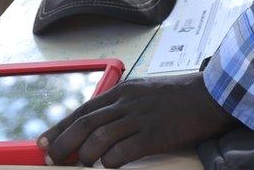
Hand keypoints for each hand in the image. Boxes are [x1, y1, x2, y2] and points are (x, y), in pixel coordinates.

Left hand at [38, 73, 238, 167]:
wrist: (211, 95)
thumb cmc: (177, 96)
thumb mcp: (142, 92)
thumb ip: (121, 105)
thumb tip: (97, 125)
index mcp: (121, 92)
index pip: (82, 110)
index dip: (60, 127)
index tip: (43, 142)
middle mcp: (126, 103)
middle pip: (84, 123)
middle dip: (63, 142)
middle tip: (51, 158)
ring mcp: (140, 118)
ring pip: (100, 137)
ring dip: (85, 154)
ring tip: (80, 165)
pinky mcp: (155, 135)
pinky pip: (124, 150)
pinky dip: (111, 160)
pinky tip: (108, 166)